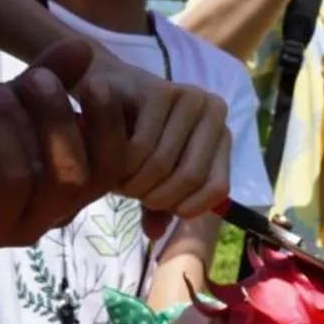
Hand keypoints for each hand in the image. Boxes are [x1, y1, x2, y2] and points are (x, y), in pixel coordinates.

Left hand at [0, 38, 123, 250]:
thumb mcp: (14, 103)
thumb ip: (51, 79)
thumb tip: (83, 48)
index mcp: (62, 198)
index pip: (107, 174)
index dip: (107, 130)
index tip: (95, 84)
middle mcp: (33, 224)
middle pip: (67, 180)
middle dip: (53, 121)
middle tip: (34, 80)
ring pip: (14, 180)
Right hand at [77, 47, 231, 238]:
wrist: (102, 90)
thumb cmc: (131, 136)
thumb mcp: (151, 177)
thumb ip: (158, 206)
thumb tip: (156, 233)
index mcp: (221, 134)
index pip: (217, 188)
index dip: (185, 207)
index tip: (158, 206)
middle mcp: (213, 110)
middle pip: (189, 178)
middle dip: (153, 196)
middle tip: (130, 192)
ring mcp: (187, 96)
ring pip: (161, 165)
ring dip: (132, 182)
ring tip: (117, 176)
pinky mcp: (157, 90)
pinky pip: (140, 147)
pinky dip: (121, 164)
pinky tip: (108, 158)